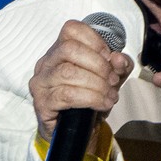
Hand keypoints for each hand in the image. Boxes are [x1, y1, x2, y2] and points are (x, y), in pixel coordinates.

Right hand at [29, 20, 133, 143]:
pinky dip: (90, 98)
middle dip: (98, 65)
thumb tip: (119, 59)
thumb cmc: (90, 99)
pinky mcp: (42, 102)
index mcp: (60, 50)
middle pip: (69, 49)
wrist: (78, 131)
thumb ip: (119, 66)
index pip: (71, 29)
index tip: (110, 58)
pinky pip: (66, 95)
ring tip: (110, 95)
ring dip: (96, 84)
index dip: (95, 41)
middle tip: (113, 80)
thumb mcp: (110, 79)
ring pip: (68, 72)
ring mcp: (41, 82)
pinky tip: (102, 103)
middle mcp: (46, 62)